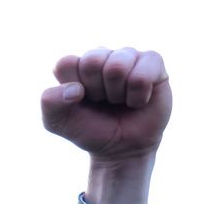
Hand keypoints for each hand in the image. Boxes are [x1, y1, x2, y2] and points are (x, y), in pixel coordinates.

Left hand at [41, 47, 170, 162]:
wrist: (120, 148)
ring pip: (118, 66)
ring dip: (116, 93)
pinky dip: (137, 96)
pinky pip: (142, 75)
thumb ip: (50, 102)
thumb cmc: (89, 129)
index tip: (79, 101)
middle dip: (96, 90)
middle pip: (92, 61)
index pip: (66, 63)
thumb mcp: (56, 122)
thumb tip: (76, 89)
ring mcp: (128, 56)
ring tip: (119, 100)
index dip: (72, 89)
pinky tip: (137, 100)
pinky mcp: (152, 62)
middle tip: (102, 101)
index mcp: (75, 64)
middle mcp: (101, 55)